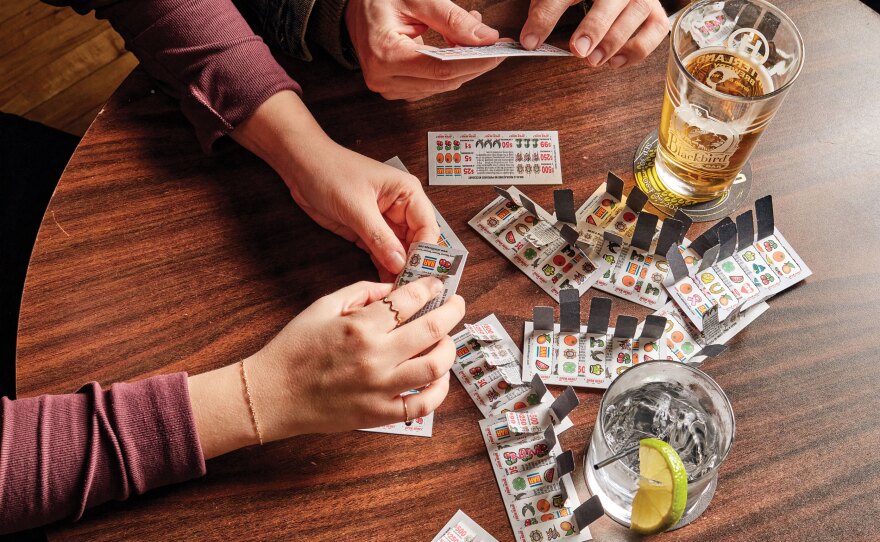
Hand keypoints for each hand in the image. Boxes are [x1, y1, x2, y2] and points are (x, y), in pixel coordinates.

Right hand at [251, 278, 463, 439]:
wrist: (272, 394)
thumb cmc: (295, 348)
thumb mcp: (323, 306)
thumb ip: (361, 292)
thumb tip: (393, 288)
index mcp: (360, 326)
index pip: (409, 300)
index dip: (429, 288)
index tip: (437, 284)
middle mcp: (375, 356)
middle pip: (431, 329)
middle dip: (451, 312)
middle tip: (457, 304)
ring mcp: (380, 388)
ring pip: (435, 366)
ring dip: (448, 349)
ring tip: (446, 340)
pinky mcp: (380, 414)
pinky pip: (423, 404)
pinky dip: (439, 390)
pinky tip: (439, 377)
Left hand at [286, 140, 438, 280]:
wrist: (302, 167)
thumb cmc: (330, 171)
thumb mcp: (356, 206)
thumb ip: (379, 237)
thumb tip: (399, 262)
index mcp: (407, 192)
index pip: (427, 228)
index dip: (426, 252)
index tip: (419, 274)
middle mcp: (401, 208)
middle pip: (418, 243)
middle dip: (414, 265)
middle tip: (410, 288)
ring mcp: (385, 222)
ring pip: (401, 252)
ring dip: (400, 270)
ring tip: (400, 291)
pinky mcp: (369, 233)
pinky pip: (383, 254)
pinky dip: (385, 268)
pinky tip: (387, 283)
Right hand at [345, 0, 504, 99]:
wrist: (356, 9)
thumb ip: (452, 18)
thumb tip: (486, 38)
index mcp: (385, 55)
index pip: (440, 69)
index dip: (474, 62)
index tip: (498, 52)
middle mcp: (384, 79)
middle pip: (443, 82)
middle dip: (474, 65)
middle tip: (496, 46)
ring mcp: (389, 88)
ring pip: (441, 86)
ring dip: (463, 66)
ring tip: (476, 40)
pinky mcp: (396, 89)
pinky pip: (432, 85)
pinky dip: (450, 70)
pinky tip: (458, 50)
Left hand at [521, 0, 668, 67]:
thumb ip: (543, 10)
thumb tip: (530, 40)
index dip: (545, 16)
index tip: (530, 41)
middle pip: (613, 0)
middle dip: (595, 27)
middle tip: (579, 50)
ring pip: (639, 12)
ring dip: (616, 40)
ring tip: (594, 60)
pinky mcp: (655, 12)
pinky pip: (656, 30)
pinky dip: (637, 49)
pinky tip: (614, 62)